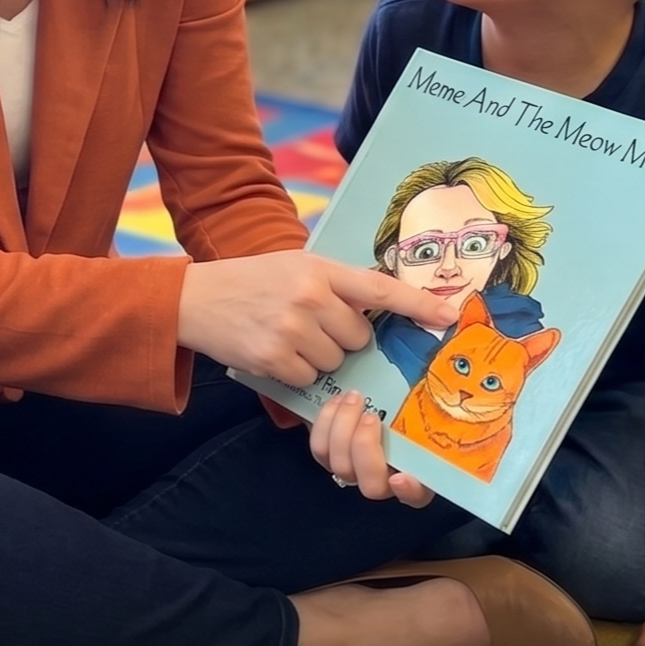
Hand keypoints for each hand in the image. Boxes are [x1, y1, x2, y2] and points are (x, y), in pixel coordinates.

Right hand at [179, 251, 455, 385]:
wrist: (195, 298)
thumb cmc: (251, 281)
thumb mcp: (295, 267)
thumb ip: (334, 284)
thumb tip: (375, 312)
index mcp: (319, 269)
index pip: (380, 288)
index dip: (418, 304)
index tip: (449, 316)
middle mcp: (310, 297)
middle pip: (359, 337)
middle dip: (342, 339)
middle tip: (311, 325)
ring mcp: (292, 329)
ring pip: (336, 362)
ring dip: (318, 358)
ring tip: (287, 336)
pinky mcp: (273, 358)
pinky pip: (308, 379)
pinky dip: (296, 373)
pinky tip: (274, 352)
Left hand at [310, 388, 435, 506]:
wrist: (371, 394)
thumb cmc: (407, 398)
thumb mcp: (424, 402)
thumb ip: (431, 406)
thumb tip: (458, 383)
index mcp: (418, 475)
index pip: (417, 496)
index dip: (409, 491)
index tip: (400, 477)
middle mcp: (385, 481)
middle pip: (371, 485)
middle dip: (366, 448)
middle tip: (371, 414)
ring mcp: (355, 471)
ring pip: (340, 467)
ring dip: (343, 431)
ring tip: (354, 399)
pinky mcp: (330, 457)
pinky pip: (320, 449)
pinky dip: (325, 424)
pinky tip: (338, 401)